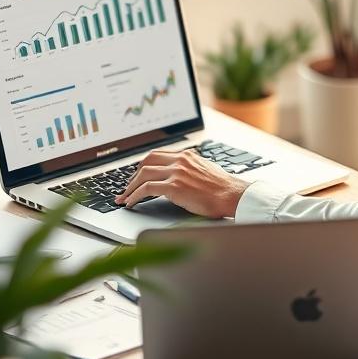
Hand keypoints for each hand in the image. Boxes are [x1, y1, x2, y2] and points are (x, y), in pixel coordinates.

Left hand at [114, 149, 249, 217]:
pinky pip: (147, 189)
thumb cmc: (223, 188)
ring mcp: (176, 172)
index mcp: (186, 155)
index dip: (143, 166)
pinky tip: (131, 203)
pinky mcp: (174, 187)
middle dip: (133, 175)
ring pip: (143, 175)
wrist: (233, 195)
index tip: (137, 175)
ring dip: (130, 187)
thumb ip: (190, 169)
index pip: (157, 155)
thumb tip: (179, 176)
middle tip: (127, 187)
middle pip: (146, 161)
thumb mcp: (205, 170)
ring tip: (124, 198)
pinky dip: (135, 196)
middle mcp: (180, 160)